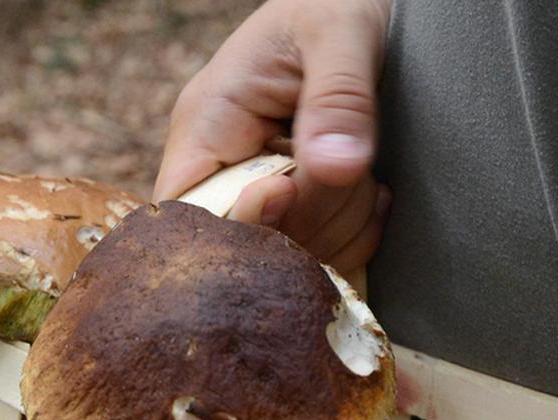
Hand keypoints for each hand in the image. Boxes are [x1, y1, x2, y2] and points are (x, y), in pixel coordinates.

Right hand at [153, 0, 392, 274]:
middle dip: (307, 220)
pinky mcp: (293, 209)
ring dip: (338, 224)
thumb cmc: (337, 4)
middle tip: (350, 168)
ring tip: (366, 172)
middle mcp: (220, 166)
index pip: (185, 212)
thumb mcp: (341, 35)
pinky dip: (355, 237)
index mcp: (206, 123)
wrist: (361, 3)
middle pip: (241, 242)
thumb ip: (338, 99)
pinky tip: (372, 193)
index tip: (291, 184)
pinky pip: (316, 256)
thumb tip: (336, 166)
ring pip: (284, 254)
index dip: (236, 221)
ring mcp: (256, 191)